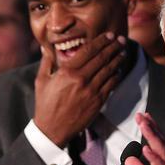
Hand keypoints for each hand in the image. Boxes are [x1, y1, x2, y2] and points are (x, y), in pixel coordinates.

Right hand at [33, 32, 127, 146]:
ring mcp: (91, 90)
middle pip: (102, 58)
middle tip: (121, 39)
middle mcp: (81, 79)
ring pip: (109, 70)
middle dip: (113, 46)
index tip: (109, 35)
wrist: (52, 129)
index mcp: (67, 71)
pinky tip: (119, 70)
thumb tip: (46, 48)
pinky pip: (111, 85)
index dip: (101, 41)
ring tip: (123, 51)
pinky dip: (117, 75)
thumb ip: (46, 62)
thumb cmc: (45, 104)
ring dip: (118, 59)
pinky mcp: (98, 101)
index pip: (88, 50)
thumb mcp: (41, 80)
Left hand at [125, 112, 164, 164]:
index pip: (158, 145)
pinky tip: (146, 149)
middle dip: (150, 128)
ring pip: (162, 152)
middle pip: (160, 143)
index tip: (144, 117)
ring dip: (152, 137)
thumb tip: (129, 160)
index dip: (151, 130)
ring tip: (144, 124)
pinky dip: (153, 158)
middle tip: (141, 115)